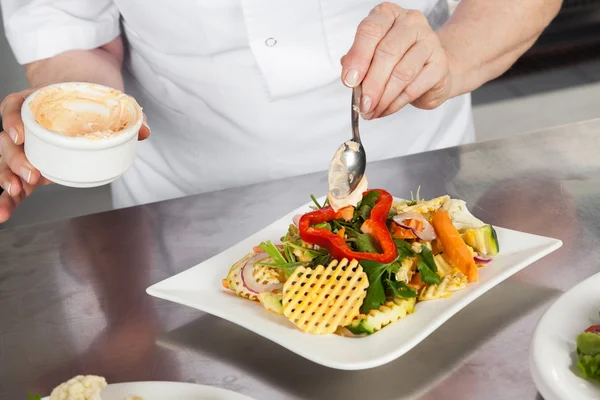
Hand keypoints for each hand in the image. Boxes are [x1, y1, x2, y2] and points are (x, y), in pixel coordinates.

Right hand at [0, 88, 150, 222]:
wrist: (83, 100)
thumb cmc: (91, 101)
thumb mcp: (109, 102)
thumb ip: (128, 116)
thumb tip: (145, 131)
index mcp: (36, 105)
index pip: (15, 107)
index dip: (12, 120)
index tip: (21, 134)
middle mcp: (25, 127)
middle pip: (7, 141)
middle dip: (15, 159)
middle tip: (32, 175)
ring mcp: (26, 149)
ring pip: (5, 163)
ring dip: (6, 179)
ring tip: (14, 194)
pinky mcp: (29, 168)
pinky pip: (14, 183)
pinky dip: (9, 199)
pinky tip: (4, 214)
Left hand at [341, 2, 456, 118]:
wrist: (431, 70)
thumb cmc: (396, 60)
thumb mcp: (371, 57)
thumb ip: (358, 63)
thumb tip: (350, 78)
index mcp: (387, 15)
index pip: (370, 30)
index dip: (358, 57)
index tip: (349, 81)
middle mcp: (410, 22)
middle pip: (387, 53)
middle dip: (371, 84)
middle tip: (362, 104)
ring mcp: (429, 41)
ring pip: (401, 73)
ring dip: (383, 97)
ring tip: (372, 111)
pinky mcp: (440, 64)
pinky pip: (414, 88)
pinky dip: (396, 103)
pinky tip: (386, 110)